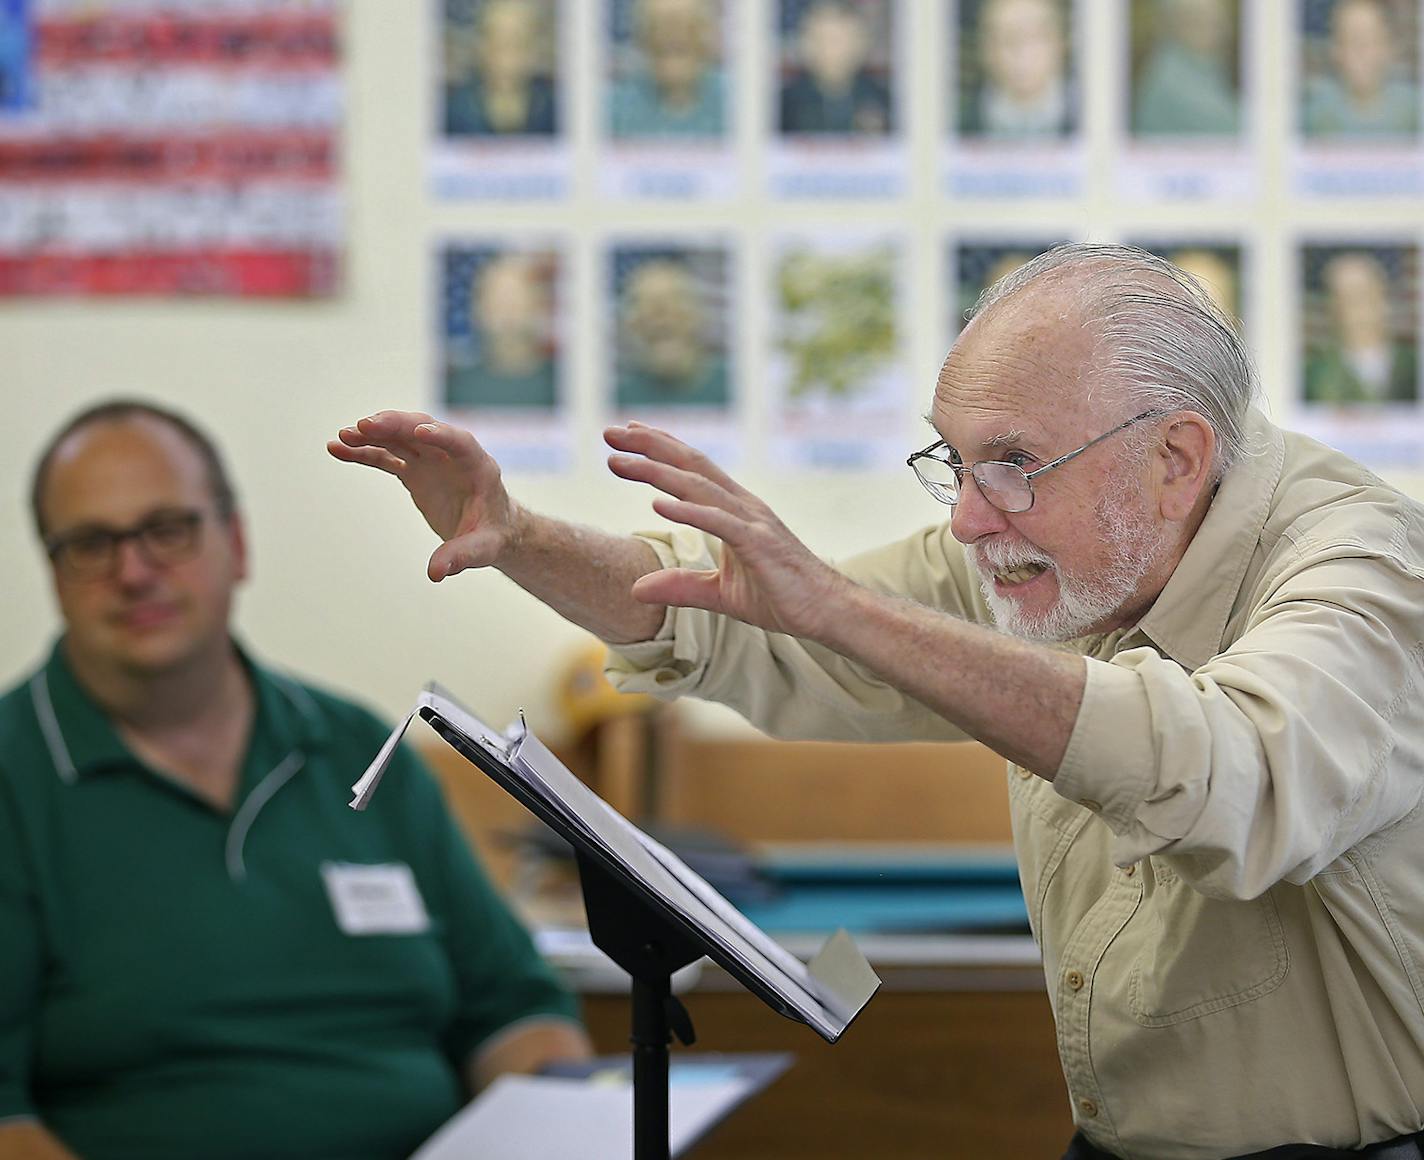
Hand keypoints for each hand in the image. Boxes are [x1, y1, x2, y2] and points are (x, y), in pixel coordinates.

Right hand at [327, 411, 520, 580]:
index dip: (441, 436)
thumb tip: (436, 572)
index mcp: (478, 467)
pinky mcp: (414, 470)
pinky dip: (363, 452)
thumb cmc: (492, 536)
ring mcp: (431, 460)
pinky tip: (338, 449)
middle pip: (422, 430)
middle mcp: (452, 457)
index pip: (460, 443)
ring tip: (343, 437)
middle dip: (394, 425)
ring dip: (372, 435)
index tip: (419, 432)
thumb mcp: (482, 549)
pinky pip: (386, 456)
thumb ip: (461, 557)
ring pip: (399, 438)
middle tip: (364, 426)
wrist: (490, 529)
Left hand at [604, 423, 848, 640]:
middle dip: (649, 446)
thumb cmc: (782, 597)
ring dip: (657, 472)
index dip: (659, 449)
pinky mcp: (760, 544)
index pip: (691, 470)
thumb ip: (680, 587)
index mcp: (735, 510)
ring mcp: (752, 522)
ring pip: (698, 487)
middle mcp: (742, 506)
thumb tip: (635, 589)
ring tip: (621, 462)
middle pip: (690, 466)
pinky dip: (690, 511)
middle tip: (609, 433)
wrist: (828, 611)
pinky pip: (720, 523)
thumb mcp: (720, 594)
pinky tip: (659, 502)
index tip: (624, 436)